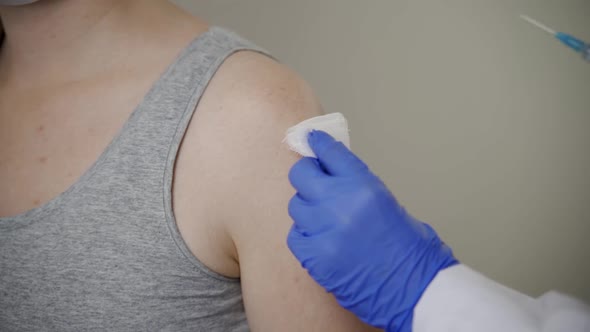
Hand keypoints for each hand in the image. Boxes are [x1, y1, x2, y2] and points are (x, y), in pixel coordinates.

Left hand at [287, 130, 457, 331]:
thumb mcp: (386, 201)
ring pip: (296, 205)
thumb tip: (330, 171)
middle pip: (302, 174)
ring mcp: (324, 230)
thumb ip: (355, 184)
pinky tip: (321, 239)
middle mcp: (340, 203)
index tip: (311, 140)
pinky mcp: (314, 256)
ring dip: (308, 209)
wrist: (414, 287)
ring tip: (325, 220)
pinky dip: (305, 235)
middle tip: (314, 182)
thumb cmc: (409, 248)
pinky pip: (295, 235)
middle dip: (307, 175)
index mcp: (363, 185)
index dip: (318, 144)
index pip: (329, 152)